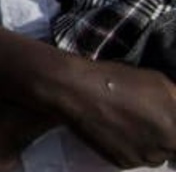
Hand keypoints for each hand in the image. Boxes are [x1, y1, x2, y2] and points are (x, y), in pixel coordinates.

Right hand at [47, 58, 175, 167]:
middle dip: (166, 136)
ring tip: (133, 124)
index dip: (172, 124)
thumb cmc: (117, 80)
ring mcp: (142, 158)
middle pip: (173, 148)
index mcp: (175, 128)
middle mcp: (163, 149)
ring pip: (156, 156)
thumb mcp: (159, 82)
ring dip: (151, 144)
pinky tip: (120, 130)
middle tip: (149, 119)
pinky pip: (136, 158)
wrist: (77, 91)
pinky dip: (132, 148)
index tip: (164, 117)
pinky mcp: (122, 162)